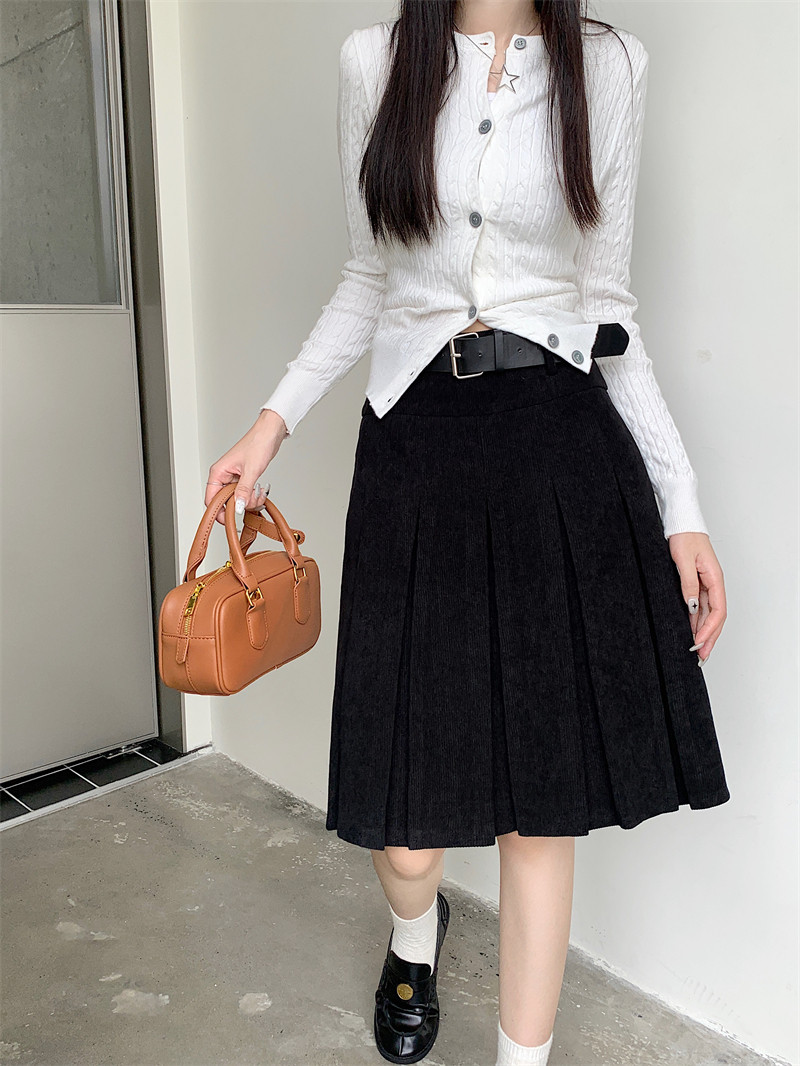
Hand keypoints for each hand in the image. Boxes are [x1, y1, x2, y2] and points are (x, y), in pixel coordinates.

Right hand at [205, 409, 288, 525]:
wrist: (270, 433)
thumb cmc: (258, 443)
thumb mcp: (251, 470)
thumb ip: (244, 491)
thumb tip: (238, 507)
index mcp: (218, 472)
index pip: (211, 499)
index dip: (219, 512)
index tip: (230, 519)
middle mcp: (223, 476)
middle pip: (225, 502)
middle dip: (240, 504)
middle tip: (252, 500)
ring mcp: (234, 478)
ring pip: (237, 499)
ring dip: (250, 501)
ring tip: (259, 492)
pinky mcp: (243, 478)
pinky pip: (245, 494)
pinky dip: (253, 496)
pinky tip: (260, 491)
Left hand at [668, 532, 725, 664]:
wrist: (680, 523)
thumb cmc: (684, 536)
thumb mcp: (683, 560)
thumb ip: (688, 583)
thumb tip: (692, 606)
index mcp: (715, 578)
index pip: (718, 611)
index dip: (709, 629)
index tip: (699, 642)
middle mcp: (713, 583)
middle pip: (716, 617)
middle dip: (709, 638)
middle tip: (701, 656)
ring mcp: (705, 584)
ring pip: (708, 614)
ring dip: (703, 632)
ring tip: (697, 650)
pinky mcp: (696, 583)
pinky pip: (699, 606)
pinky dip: (696, 621)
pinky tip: (691, 631)